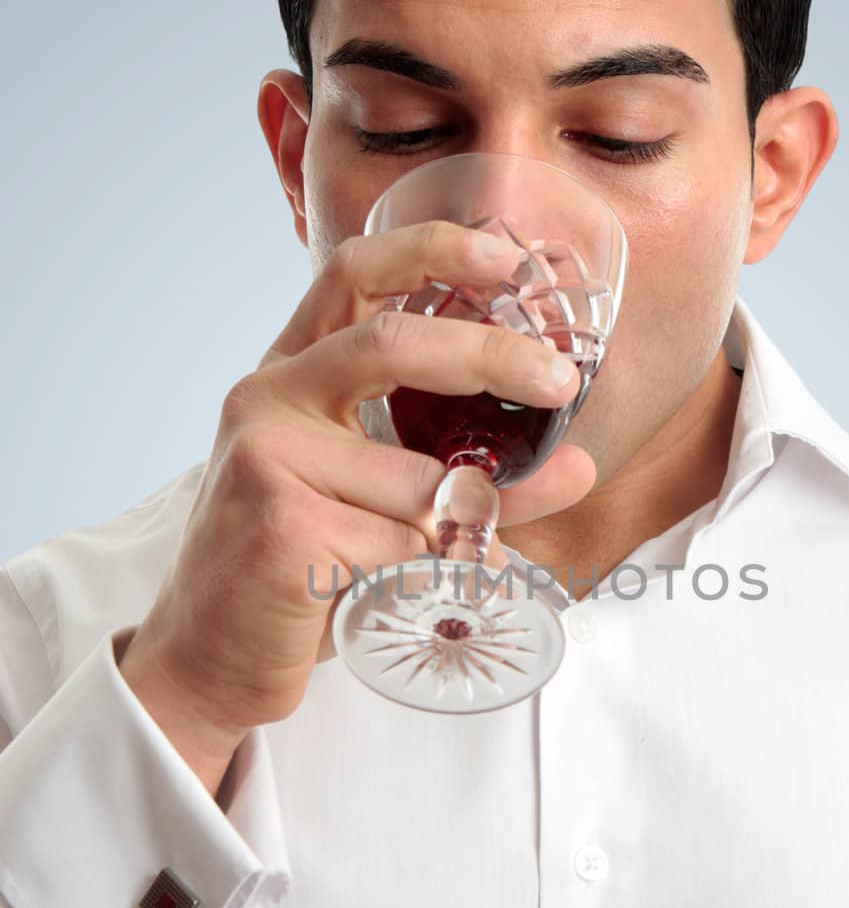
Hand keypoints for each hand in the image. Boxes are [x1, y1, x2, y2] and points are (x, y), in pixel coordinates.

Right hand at [119, 223, 595, 781]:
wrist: (209, 658)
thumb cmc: (299, 571)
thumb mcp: (380, 504)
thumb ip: (472, 476)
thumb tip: (580, 467)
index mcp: (290, 374)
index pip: (352, 273)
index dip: (431, 249)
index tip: (504, 255)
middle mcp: (268, 399)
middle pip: (393, 343)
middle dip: (488, 354)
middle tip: (557, 378)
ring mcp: (266, 458)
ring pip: (416, 481)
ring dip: (458, 530)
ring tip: (453, 568)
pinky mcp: (280, 526)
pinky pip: (401, 543)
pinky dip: (428, 574)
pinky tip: (396, 596)